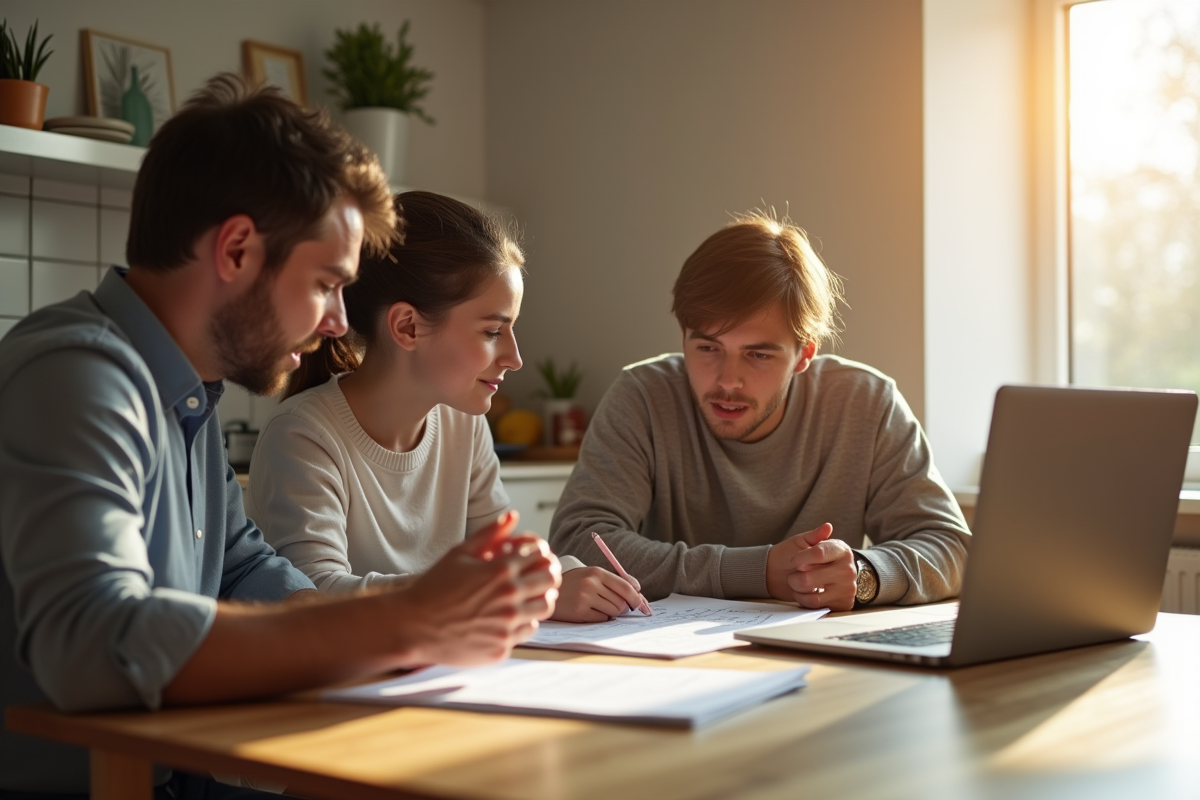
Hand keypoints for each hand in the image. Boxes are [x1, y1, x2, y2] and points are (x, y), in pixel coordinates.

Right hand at [396, 511, 561, 665]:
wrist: (413, 626)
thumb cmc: (434, 588)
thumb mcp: (460, 553)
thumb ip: (489, 533)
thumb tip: (512, 516)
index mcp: (500, 571)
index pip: (541, 555)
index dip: (541, 553)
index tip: (534, 556)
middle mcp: (509, 598)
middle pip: (551, 581)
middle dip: (548, 574)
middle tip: (538, 575)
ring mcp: (507, 625)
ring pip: (545, 608)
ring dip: (540, 598)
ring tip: (526, 596)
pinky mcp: (502, 647)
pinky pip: (528, 631)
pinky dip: (523, 621)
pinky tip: (509, 616)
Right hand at [551, 566, 643, 621]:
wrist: (548, 589)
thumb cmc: (576, 582)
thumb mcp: (593, 574)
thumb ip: (615, 580)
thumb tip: (638, 590)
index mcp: (597, 572)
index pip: (625, 587)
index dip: (636, 597)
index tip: (640, 604)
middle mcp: (591, 584)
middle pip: (621, 602)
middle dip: (623, 606)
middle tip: (618, 606)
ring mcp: (584, 598)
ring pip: (613, 612)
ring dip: (612, 612)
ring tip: (601, 607)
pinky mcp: (578, 612)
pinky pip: (602, 619)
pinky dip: (602, 618)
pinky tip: (592, 612)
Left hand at [766, 523, 856, 610]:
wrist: (796, 577)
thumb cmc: (798, 556)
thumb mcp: (803, 541)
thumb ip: (814, 535)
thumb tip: (827, 526)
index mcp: (841, 550)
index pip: (819, 554)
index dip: (800, 557)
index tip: (794, 559)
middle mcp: (848, 569)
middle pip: (811, 577)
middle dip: (796, 575)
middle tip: (796, 572)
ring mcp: (847, 588)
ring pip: (812, 592)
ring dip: (798, 588)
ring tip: (798, 582)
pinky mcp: (843, 604)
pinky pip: (816, 604)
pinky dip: (804, 599)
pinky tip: (804, 593)